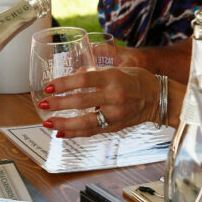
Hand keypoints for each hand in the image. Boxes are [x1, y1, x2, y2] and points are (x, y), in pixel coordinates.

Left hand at [38, 67, 158, 137]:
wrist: (159, 99)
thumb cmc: (138, 80)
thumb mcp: (118, 69)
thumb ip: (95, 73)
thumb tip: (72, 77)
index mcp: (113, 78)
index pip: (84, 79)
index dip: (64, 83)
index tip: (49, 86)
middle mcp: (114, 97)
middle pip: (81, 101)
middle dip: (58, 104)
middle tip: (42, 104)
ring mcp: (115, 114)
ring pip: (85, 122)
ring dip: (63, 123)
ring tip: (47, 122)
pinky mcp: (115, 126)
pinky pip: (92, 131)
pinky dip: (75, 132)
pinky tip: (61, 131)